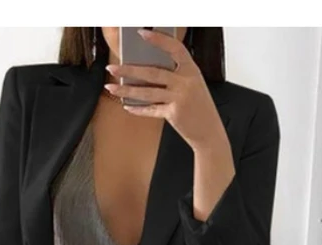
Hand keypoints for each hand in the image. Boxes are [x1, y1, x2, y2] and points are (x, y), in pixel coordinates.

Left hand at [104, 29, 226, 151]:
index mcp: (191, 70)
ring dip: (126, 90)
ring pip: (147, 92)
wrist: (210, 132)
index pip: (175, 48)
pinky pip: (151, 109)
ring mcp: (179, 98)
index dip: (159, 40)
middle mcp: (185, 82)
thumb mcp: (194, 86)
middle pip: (153, 72)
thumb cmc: (200, 108)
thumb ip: (176, 76)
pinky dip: (138, 109)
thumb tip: (147, 71)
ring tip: (111, 87)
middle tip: (112, 68)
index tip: (142, 34)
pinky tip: (127, 106)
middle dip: (129, 70)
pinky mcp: (173, 113)